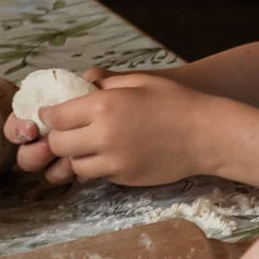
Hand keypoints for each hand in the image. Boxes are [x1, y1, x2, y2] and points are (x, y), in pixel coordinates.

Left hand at [27, 73, 216, 185]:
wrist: (207, 135)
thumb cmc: (177, 102)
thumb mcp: (140, 80)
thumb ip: (104, 82)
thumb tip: (81, 83)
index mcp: (104, 106)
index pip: (56, 117)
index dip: (51, 115)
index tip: (54, 114)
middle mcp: (103, 135)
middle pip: (58, 145)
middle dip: (59, 138)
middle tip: (70, 131)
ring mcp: (114, 161)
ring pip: (74, 165)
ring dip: (76, 156)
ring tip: (90, 145)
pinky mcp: (124, 178)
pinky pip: (97, 175)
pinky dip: (97, 166)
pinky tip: (110, 154)